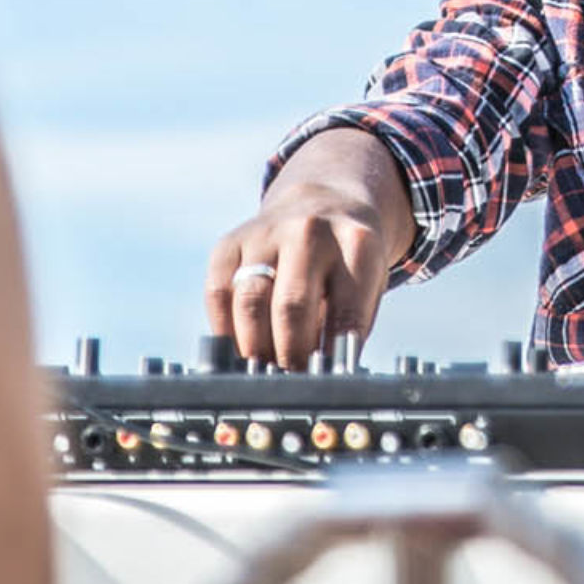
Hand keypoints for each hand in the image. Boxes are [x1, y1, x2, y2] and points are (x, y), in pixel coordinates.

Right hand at [205, 129, 414, 365]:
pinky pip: (218, 293)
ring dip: (255, 346)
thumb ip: (348, 327)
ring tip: (264, 369)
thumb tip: (323, 376)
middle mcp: (310, 231)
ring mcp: (266, 232)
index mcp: (356, 243)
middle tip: (290, 379)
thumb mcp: (365, 285)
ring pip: (250, 301)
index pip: (345, 310)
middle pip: (291, 306)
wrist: (320, 204)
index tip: (322, 379)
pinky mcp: (230, 242)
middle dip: (289, 354)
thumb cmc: (345, 264)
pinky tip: (238, 345)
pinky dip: (225, 329)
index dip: (331, 355)